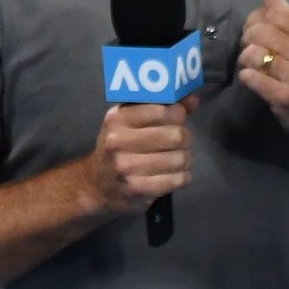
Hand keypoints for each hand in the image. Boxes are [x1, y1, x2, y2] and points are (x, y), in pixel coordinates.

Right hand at [84, 97, 197, 214]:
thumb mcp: (130, 121)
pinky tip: (172, 174)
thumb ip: (161, 107)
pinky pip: (178, 179)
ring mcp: (127, 167)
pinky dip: (182, 176)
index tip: (175, 119)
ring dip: (185, 159)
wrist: (95, 184)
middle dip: (184, 138)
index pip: (163, 111)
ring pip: (181, 158)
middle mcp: (119, 141)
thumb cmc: (118, 147)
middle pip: (176, 135)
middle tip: (178, 142)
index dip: (178, 114)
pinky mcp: (138, 189)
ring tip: (175, 159)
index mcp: (117, 119)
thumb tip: (193, 99)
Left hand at [237, 0, 288, 166]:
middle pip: (259, 31)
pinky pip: (250, 77)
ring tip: (253, 65)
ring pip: (252, 54)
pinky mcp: (284, 97)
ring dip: (245, 59)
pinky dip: (247, 77)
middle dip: (247, 38)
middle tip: (251, 48)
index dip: (257, 18)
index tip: (257, 28)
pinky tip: (255, 79)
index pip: (276, 13)